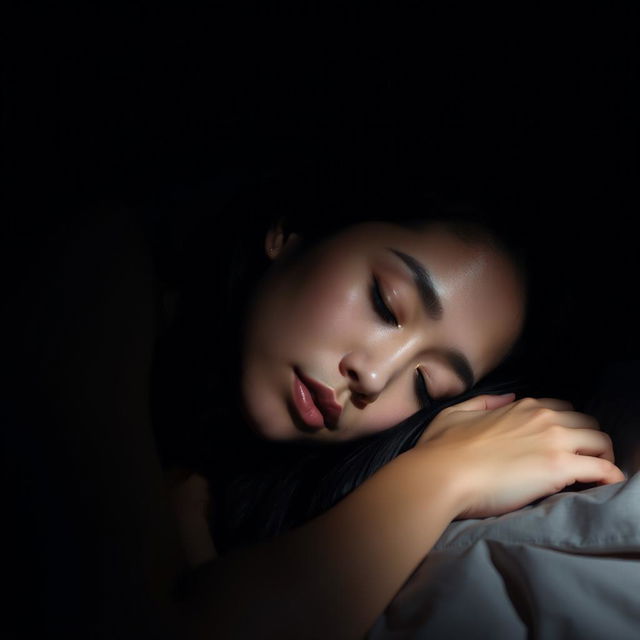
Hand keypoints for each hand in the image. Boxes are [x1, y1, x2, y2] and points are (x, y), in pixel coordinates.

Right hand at [416, 394, 624, 518]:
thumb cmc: (442, 448)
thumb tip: (505, 400)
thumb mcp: (455, 413)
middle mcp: (542, 418)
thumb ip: (483, 403)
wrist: (443, 474)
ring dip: (602, 457)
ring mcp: (554, 441)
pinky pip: (603, 469)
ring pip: (601, 442)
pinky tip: (605, 486)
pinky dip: (609, 476)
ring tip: (594, 475)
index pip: (561, 409)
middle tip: (581, 462)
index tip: (561, 443)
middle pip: (587, 423)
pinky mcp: (560, 468)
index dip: (565, 426)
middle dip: (588, 441)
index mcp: (521, 407)